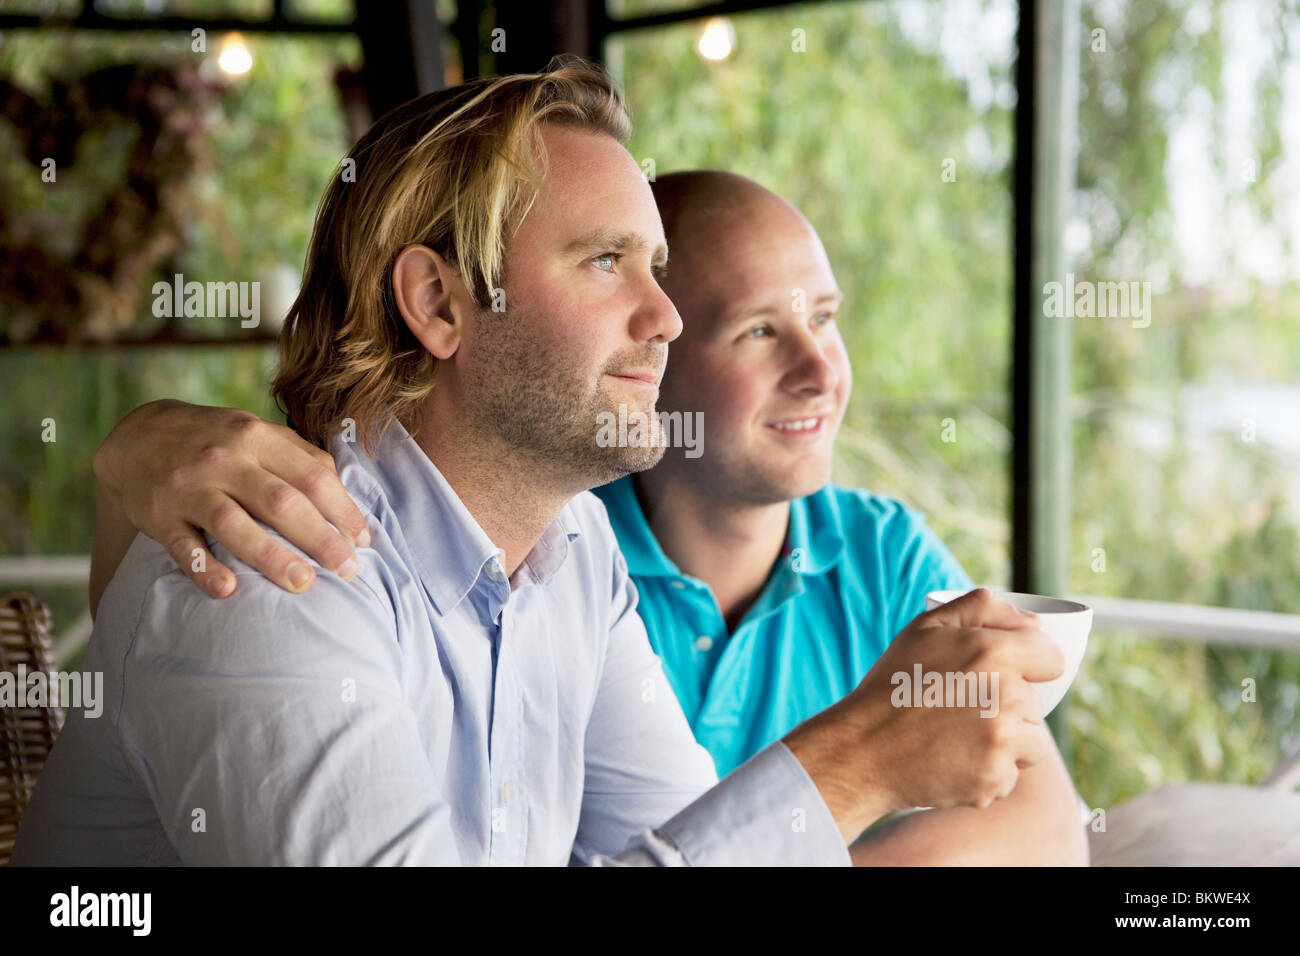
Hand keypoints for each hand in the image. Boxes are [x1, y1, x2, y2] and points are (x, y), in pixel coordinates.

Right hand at [93, 399, 369, 597]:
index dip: (342, 511)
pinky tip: (228, 590)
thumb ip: (300, 457)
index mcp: (257, 438)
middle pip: (281, 502)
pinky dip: (204, 568)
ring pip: (234, 523)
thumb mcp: (257, 432)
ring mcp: (189, 487)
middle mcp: (225, 459)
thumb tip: (344, 494)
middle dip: (319, 539)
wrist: (137, 434)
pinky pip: (182, 546)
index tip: (363, 541)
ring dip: (271, 556)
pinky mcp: (159, 514)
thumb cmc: (217, 440)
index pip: (312, 476)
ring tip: (303, 584)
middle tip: (346, 571)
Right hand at [784, 588, 1063, 839]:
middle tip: (960, 711)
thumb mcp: (925, 628)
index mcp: (992, 653)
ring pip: (1030, 742)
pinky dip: (986, 772)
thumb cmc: (892, 685)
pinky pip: (1009, 775)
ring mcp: (1003, 742)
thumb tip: (1032, 621)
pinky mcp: (995, 778)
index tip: (1005, 676)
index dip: (1030, 665)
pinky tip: (952, 761)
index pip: (1051, 658)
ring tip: (957, 737)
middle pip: (1035, 705)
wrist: (862, 749)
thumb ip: (981, 608)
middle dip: (1007, 708)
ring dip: (1004, 743)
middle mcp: (1006, 696)